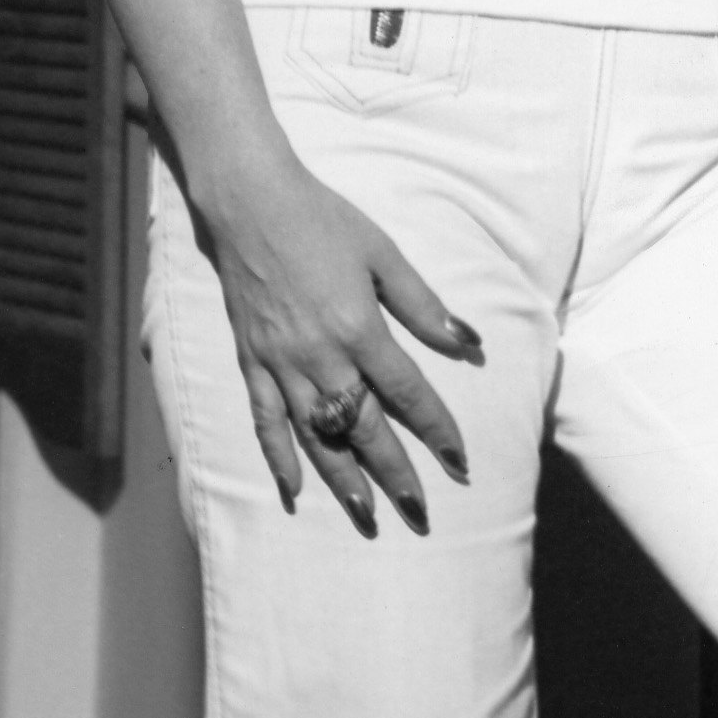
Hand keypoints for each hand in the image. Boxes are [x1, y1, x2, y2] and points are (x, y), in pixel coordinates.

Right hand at [197, 153, 482, 535]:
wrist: (250, 203)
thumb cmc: (323, 221)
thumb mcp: (382, 254)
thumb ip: (423, 305)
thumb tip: (467, 342)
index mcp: (358, 328)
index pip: (407, 392)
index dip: (436, 429)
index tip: (459, 462)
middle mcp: (320, 356)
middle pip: (364, 427)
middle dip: (394, 473)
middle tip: (418, 513)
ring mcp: (281, 364)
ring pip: (316, 435)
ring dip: (343, 479)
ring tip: (366, 514)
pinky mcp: (250, 363)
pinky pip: (265, 421)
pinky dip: (279, 458)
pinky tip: (294, 489)